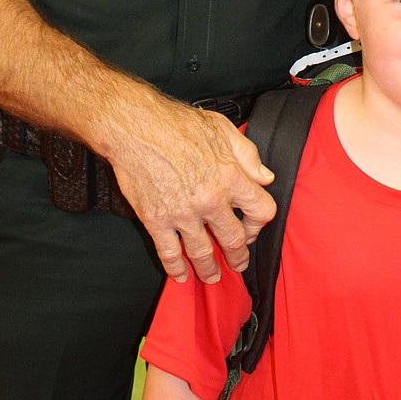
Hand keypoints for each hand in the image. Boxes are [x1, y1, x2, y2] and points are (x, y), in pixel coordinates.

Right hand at [109, 96, 275, 284]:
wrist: (135, 128)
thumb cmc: (177, 123)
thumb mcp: (221, 128)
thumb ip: (247, 154)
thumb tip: (265, 177)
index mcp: (230, 176)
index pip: (261, 211)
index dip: (259, 223)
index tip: (253, 228)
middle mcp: (211, 200)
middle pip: (234, 240)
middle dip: (238, 256)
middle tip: (238, 264)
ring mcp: (183, 213)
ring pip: (203, 253)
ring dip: (210, 269)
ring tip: (212, 275)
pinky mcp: (157, 220)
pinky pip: (169, 253)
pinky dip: (175, 268)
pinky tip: (180, 276)